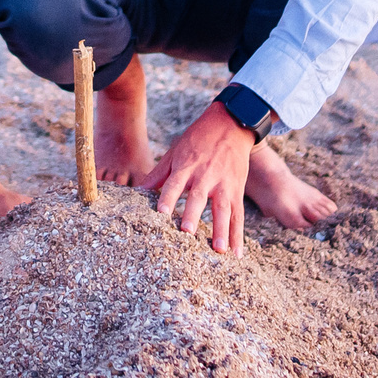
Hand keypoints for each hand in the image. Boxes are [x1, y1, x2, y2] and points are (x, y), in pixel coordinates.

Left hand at [141, 103, 252, 255]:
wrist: (231, 124)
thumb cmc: (198, 139)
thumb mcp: (176, 151)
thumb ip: (159, 173)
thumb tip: (139, 191)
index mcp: (187, 166)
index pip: (176, 183)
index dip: (168, 197)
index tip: (161, 212)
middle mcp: (206, 176)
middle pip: (199, 197)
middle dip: (193, 214)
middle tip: (187, 232)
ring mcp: (224, 184)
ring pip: (223, 209)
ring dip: (221, 230)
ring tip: (218, 249)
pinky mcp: (237, 190)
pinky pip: (238, 215)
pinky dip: (238, 235)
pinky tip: (236, 253)